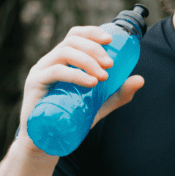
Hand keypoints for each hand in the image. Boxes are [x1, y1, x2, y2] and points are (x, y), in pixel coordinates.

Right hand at [17, 26, 143, 155]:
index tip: (110, 39)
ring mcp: (40, 71)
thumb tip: (140, 79)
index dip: (92, 32)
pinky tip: (91, 82)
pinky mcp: (34, 84)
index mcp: (62, 60)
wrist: (47, 143)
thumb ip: (118, 93)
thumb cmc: (71, 119)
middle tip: (110, 64)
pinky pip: (55, 72)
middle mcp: (49, 61)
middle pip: (71, 41)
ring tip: (103, 76)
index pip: (75, 35)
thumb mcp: (99, 104)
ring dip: (88, 61)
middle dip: (94, 49)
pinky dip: (75, 74)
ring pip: (64, 53)